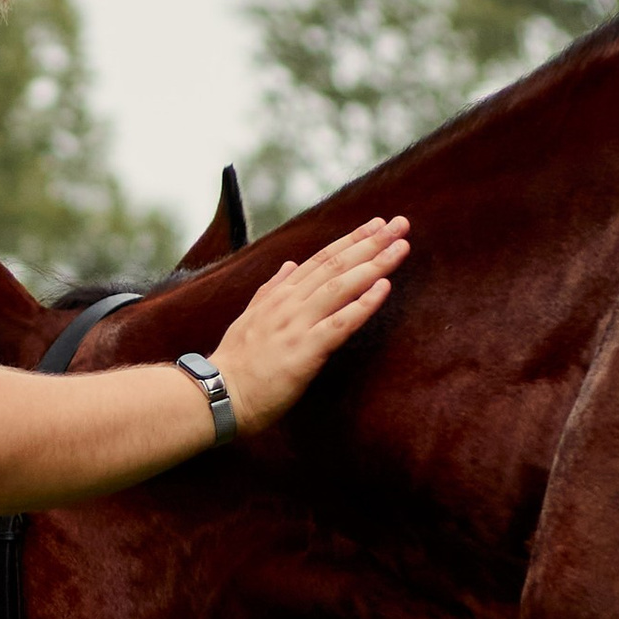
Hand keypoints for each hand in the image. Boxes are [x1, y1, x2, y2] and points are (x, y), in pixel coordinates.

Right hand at [212, 217, 409, 439]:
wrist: (218, 394)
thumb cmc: (236, 364)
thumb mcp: (250, 318)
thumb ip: (271, 290)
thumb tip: (289, 265)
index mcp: (279, 296)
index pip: (321, 259)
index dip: (351, 240)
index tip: (377, 224)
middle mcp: (290, 303)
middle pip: (336, 265)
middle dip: (371, 243)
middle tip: (400, 224)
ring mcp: (297, 325)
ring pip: (341, 287)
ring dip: (374, 264)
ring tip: (400, 247)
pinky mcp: (305, 350)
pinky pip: (340, 323)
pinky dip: (363, 303)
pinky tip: (384, 287)